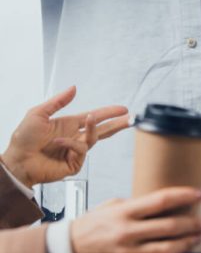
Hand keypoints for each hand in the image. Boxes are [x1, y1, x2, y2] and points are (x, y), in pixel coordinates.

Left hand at [0, 85, 128, 187]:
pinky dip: (71, 144)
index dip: (109, 113)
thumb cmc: (23, 139)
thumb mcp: (38, 113)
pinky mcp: (72, 164)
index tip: (123, 109)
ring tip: (89, 119)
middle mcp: (75, 137)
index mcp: (70, 125)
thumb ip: (58, 101)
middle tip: (131, 119)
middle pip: (102, 130)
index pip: (95, 117)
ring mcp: (74, 151)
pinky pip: (80, 151)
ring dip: (93, 128)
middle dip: (117, 124)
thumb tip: (74, 88)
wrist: (16, 161)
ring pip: (93, 139)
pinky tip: (59, 142)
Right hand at [70, 187, 200, 252]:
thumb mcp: (115, 205)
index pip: (162, 200)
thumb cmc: (94, 223)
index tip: (199, 194)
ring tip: (197, 238)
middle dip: (192, 224)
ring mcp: (128, 252)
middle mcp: (128, 231)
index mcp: (126, 211)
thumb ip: (139, 205)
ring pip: (166, 250)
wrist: (71, 247)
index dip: (184, 195)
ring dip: (186, 244)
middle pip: (169, 227)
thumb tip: (164, 202)